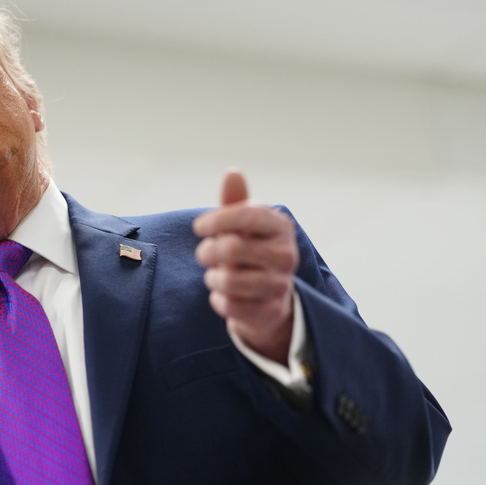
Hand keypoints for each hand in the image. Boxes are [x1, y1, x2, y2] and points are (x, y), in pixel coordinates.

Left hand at [193, 170, 298, 364]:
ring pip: (228, 279)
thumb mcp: (242, 225)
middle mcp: (286, 255)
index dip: (217, 220)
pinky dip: (218, 300)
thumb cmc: (250, 250)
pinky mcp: (271, 312)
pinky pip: (230, 305)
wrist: (269, 297)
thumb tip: (232, 172)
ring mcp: (281, 285)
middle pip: (232, 248)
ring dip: (212, 278)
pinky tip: (225, 295)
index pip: (248, 215)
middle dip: (208, 252)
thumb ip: (234, 201)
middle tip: (206, 255)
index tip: (199, 227)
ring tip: (217, 275)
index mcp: (280, 227)